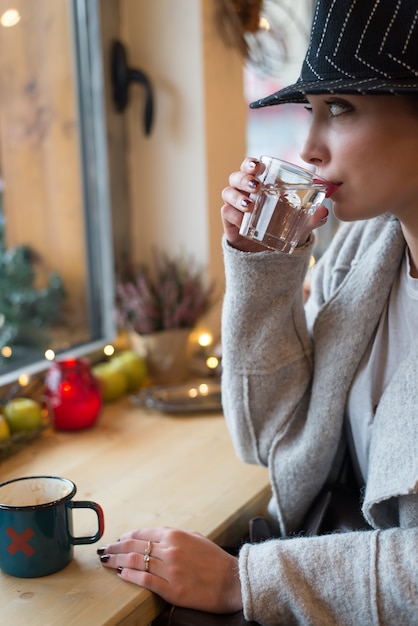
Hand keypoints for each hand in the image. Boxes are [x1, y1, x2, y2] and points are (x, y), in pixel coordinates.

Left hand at [97, 527, 242, 613]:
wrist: (233, 581)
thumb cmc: (215, 559)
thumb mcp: (195, 538)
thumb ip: (174, 535)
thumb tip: (154, 535)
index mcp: (175, 535)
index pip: (141, 533)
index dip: (124, 537)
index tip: (116, 540)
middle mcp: (170, 549)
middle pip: (133, 545)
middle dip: (114, 547)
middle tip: (103, 550)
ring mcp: (170, 569)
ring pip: (135, 561)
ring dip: (116, 560)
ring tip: (106, 562)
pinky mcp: (171, 589)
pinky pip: (144, 580)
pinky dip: (129, 575)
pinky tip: (121, 574)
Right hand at [221, 157, 328, 251]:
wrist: (266, 251)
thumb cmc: (281, 228)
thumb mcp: (299, 224)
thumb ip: (312, 218)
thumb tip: (324, 212)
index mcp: (261, 184)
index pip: (251, 167)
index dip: (251, 163)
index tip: (258, 166)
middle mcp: (245, 191)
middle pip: (236, 176)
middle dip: (244, 178)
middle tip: (256, 186)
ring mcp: (235, 205)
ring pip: (228, 192)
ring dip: (237, 196)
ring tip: (250, 205)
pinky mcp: (229, 220)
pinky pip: (226, 212)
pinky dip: (234, 214)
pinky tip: (243, 219)